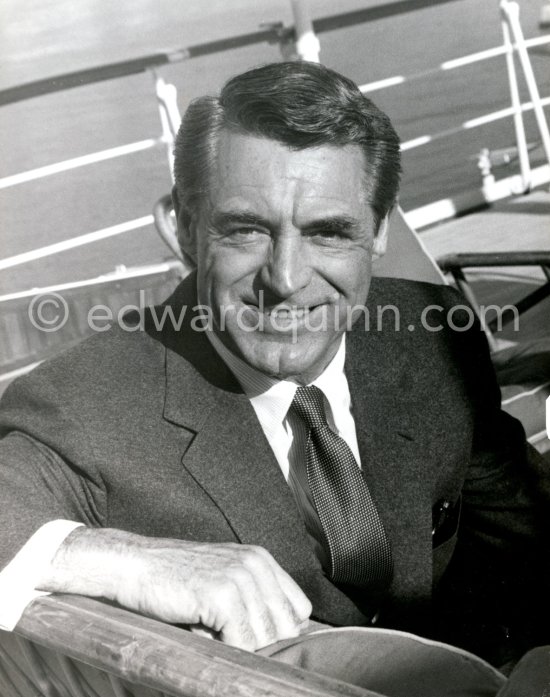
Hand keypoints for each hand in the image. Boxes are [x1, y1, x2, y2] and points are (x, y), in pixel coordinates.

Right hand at [39, 528, 311, 650]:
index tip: (254, 640)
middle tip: (227, 640)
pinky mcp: (223, 595)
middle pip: (285, 626)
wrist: (133, 567)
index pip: (298, 608)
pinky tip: (202, 634)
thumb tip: (279, 639)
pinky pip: (242, 642)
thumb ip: (251, 597)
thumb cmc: (173, 579)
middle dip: (262, 642)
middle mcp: (256, 564)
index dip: (279, 631)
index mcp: (260, 559)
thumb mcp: (222, 578)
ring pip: (265, 638)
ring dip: (240, 647)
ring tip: (211, 633)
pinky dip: (224, 650)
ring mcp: (241, 578)